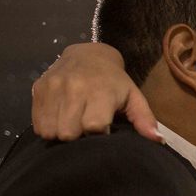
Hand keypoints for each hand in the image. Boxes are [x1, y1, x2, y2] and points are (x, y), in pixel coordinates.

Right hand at [31, 42, 160, 142]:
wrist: (87, 55)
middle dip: (77, 139)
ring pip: (51, 131)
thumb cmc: (114, 81)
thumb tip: (158, 141)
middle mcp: (73, 88)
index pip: (92, 127)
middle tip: (85, 133)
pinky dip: (47, 128)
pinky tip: (60, 121)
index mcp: (100, 92)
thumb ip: (144, 119)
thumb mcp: (133, 97)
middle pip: (69, 132)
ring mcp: (53, 88)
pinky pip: (37, 123)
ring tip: (73, 127)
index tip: (102, 134)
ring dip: (61, 134)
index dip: (97, 136)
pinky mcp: (38, 89)